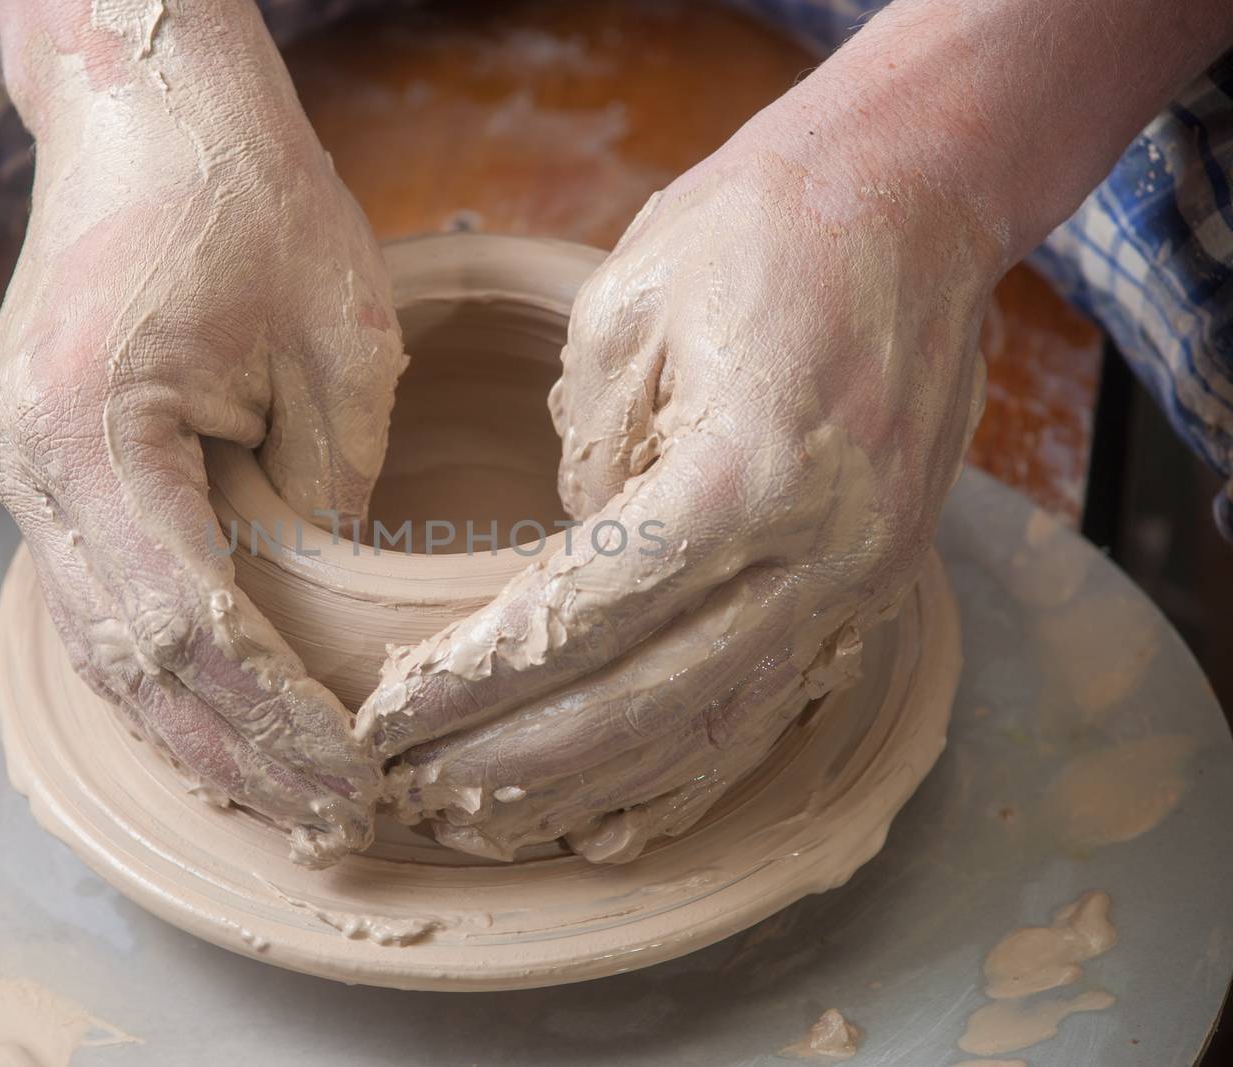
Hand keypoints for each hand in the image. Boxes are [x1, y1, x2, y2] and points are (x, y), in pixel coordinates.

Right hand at [0, 3, 403, 865]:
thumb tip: (331, 620)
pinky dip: (168, 671)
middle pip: (129, 658)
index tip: (356, 781)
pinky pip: (104, 595)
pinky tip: (232, 726)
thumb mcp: (339, 350)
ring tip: (291, 801)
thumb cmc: (249, 197)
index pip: (186, 623)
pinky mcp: (39, 462)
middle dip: (237, 753)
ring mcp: (12, 465)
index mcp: (85, 424)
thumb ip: (330, 500)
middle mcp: (19, 460)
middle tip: (332, 826)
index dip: (274, 721)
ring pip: (104, 644)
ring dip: (198, 730)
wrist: (149, 107)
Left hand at [357, 148, 994, 861]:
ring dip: (589, 790)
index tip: (391, 715)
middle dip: (515, 758)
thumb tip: (565, 570)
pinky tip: (608, 824)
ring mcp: (856, 584)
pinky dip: (683, 780)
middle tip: (414, 788)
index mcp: (750, 474)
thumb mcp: (624, 310)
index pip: (586, 616)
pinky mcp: (867, 592)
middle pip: (646, 704)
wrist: (912, 196)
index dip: (478, 679)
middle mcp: (819, 555)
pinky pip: (767, 714)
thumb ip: (584, 462)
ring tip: (485, 821)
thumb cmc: (759, 227)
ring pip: (708, 732)